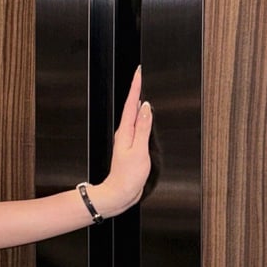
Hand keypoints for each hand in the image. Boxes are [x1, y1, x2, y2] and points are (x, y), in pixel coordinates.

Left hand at [91, 67, 152, 217]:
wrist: (120, 193)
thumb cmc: (128, 176)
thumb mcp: (139, 150)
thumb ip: (144, 128)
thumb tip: (146, 108)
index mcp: (125, 131)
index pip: (131, 104)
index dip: (135, 87)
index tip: (138, 72)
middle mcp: (125, 133)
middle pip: (131, 106)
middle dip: (136, 89)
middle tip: (140, 75)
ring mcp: (128, 140)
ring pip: (134, 115)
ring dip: (138, 101)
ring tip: (141, 88)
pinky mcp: (132, 147)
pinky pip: (138, 126)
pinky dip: (141, 116)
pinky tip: (144, 115)